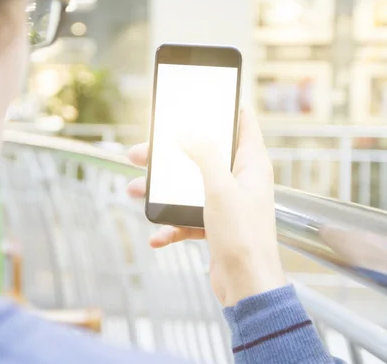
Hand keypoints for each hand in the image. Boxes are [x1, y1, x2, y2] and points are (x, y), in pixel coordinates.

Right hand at [127, 107, 286, 306]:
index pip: (243, 124)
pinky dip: (170, 225)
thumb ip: (204, 154)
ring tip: (135, 191)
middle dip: (170, 154)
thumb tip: (187, 132)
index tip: (200, 100)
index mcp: (250, 164)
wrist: (247, 285)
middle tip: (143, 151)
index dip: (224, 108)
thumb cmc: (243, 236)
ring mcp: (226, 204)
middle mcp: (239, 180)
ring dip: (161, 191)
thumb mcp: (220, 187)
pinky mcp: (215, 226)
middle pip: (202, 155)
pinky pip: (187, 218)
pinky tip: (157, 234)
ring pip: (188, 187)